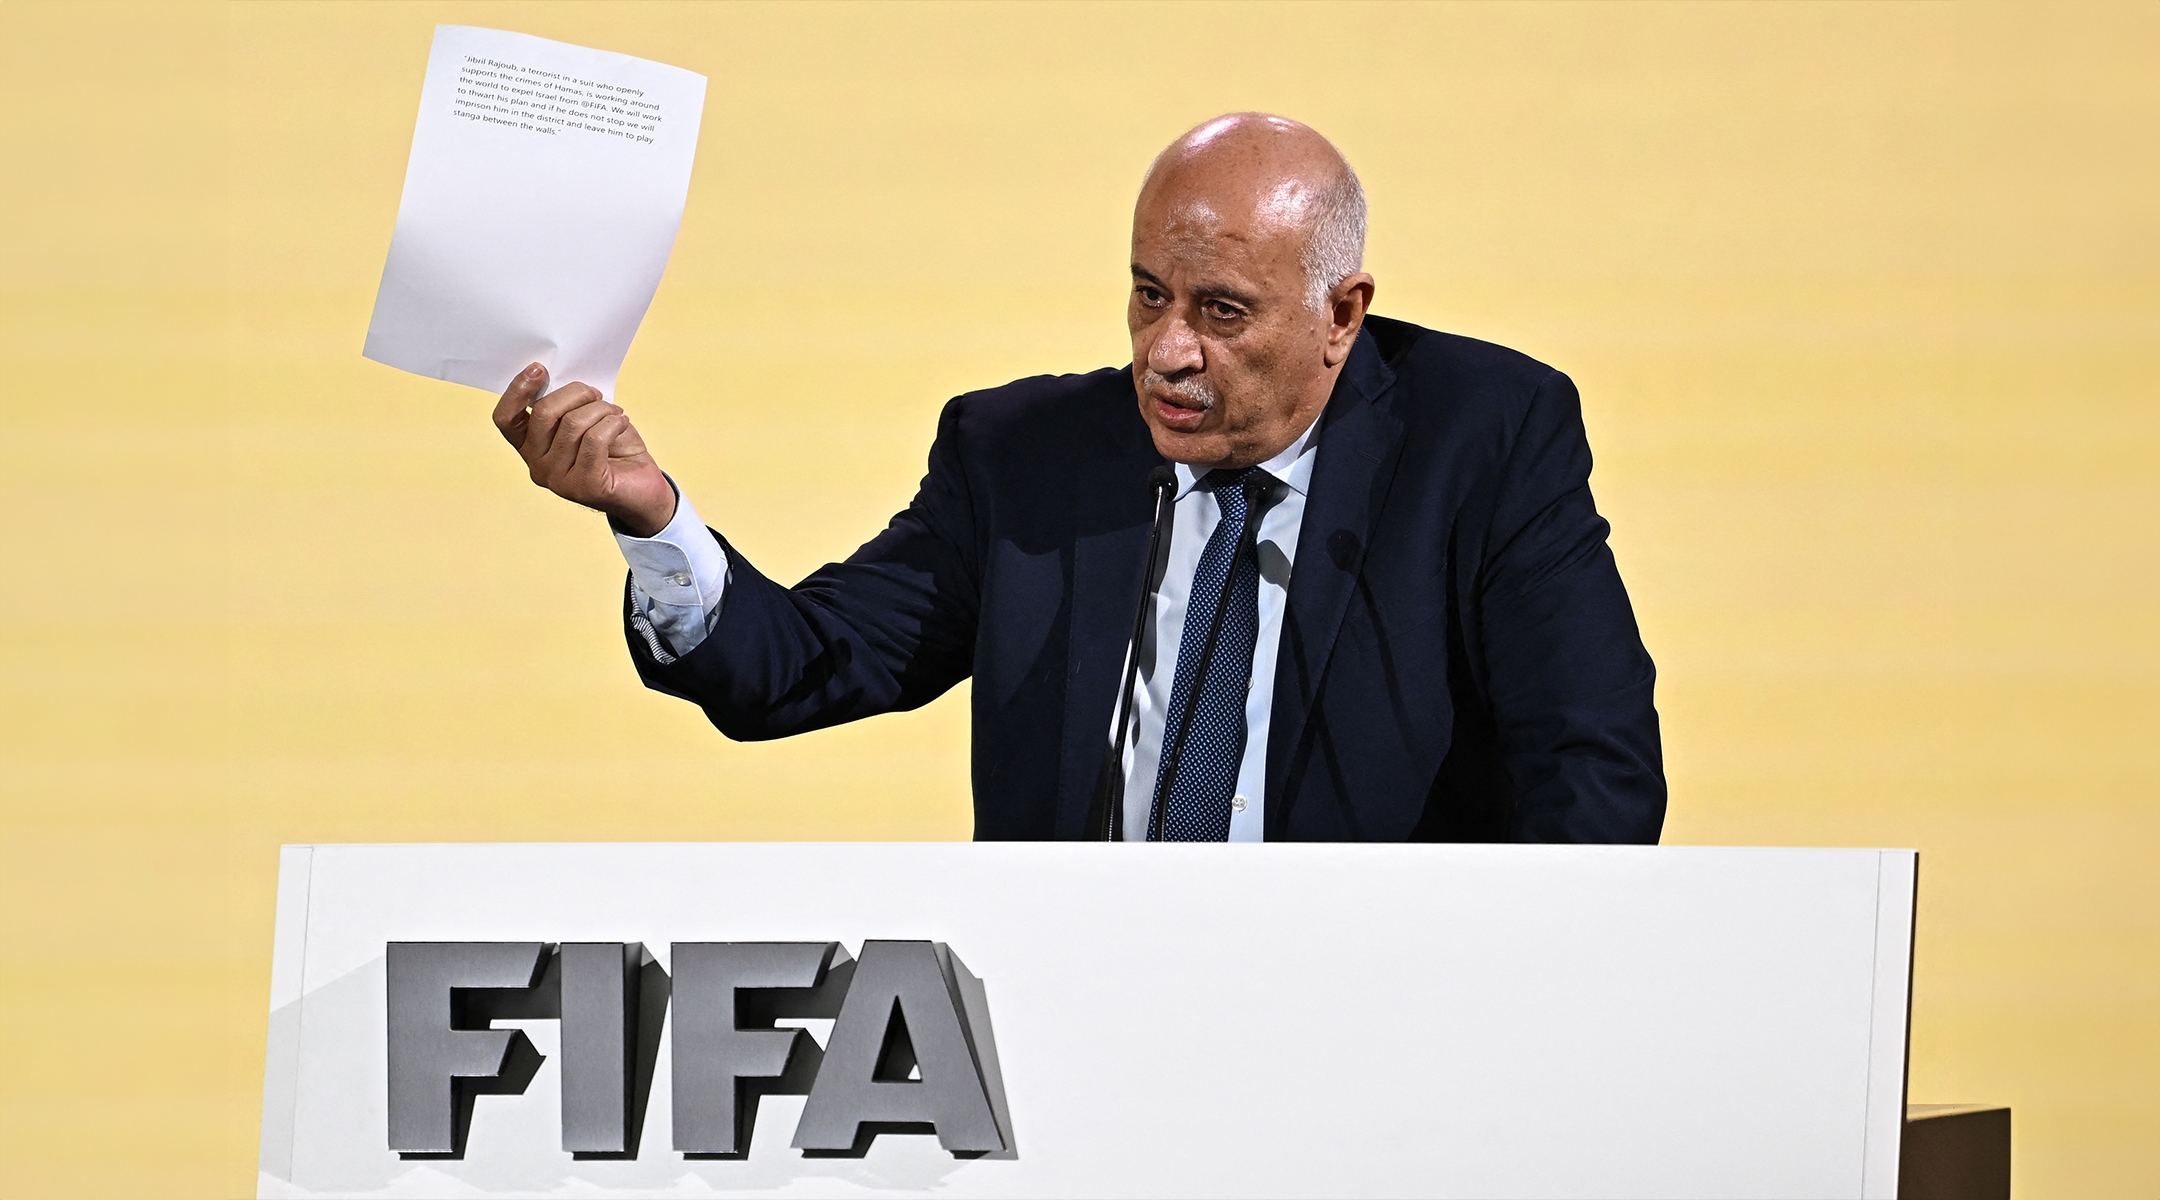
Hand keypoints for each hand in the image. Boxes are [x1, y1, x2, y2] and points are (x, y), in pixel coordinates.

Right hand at [492, 363, 676, 536]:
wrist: (644, 486)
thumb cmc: (614, 449)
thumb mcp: (585, 419)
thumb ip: (567, 404)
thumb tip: (562, 377)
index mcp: (530, 448)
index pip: (506, 419)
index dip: (517, 390)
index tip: (539, 369)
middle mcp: (537, 467)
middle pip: (544, 413)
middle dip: (576, 393)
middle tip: (597, 395)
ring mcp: (559, 480)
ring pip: (573, 423)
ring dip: (601, 409)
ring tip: (615, 414)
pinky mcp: (585, 486)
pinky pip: (595, 439)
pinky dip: (613, 423)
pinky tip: (622, 424)